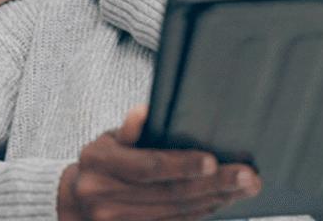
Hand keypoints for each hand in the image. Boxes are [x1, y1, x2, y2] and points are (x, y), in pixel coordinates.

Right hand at [57, 105, 260, 220]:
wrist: (75, 204)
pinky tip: (221, 202)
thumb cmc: (100, 164)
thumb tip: (143, 112)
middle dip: (213, 185)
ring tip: (243, 188)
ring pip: (176, 214)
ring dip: (214, 201)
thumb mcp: (107, 139)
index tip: (212, 160)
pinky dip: (200, 214)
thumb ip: (129, 130)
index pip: (148, 167)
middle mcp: (105, 198)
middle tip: (247, 176)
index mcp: (100, 164)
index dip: (182, 165)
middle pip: (169, 194)